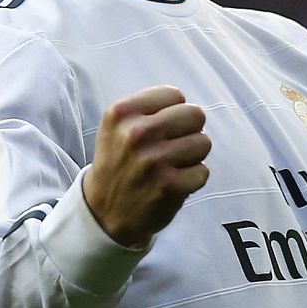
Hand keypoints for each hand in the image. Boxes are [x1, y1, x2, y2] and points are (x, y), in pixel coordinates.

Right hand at [82, 85, 210, 247]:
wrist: (103, 212)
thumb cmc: (120, 163)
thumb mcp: (119, 126)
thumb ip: (151, 108)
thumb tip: (188, 104)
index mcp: (121, 113)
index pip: (174, 95)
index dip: (173, 112)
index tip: (160, 128)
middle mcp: (135, 134)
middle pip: (195, 114)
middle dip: (189, 131)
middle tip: (170, 147)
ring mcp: (153, 161)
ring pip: (203, 142)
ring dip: (192, 156)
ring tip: (170, 166)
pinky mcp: (169, 186)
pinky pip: (203, 171)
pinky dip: (192, 179)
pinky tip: (172, 184)